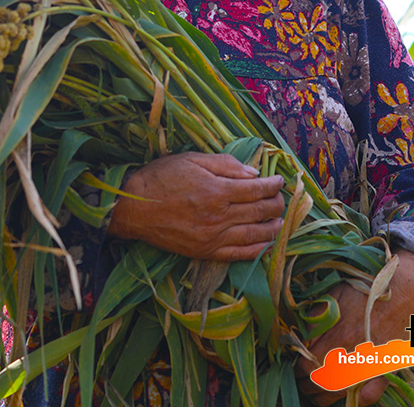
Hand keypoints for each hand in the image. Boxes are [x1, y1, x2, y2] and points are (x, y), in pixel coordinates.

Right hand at [106, 152, 285, 259]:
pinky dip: (257, 250)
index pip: (257, 189)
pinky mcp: (206, 251)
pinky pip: (239, 254)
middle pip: (260, 211)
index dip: (273, 185)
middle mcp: (220, 216)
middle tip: (280, 199)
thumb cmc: (160, 179)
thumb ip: (225, 165)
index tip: (279, 181)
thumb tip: (254, 173)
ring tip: (279, 220)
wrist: (133, 208)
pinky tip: (266, 243)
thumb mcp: (191, 160)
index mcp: (218, 190)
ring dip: (272, 227)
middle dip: (276, 204)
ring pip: (255, 234)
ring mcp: (214, 236)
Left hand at [295, 249, 413, 405]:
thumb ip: (315, 315)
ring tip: (312, 393)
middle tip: (299, 380)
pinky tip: (343, 399)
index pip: (307, 364)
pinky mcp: (386, 369)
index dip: (296, 369)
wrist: (404, 291)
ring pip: (340, 392)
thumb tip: (298, 334)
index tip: (292, 366)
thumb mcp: (334, 294)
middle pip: (320, 382)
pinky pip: (371, 394)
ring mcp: (370, 364)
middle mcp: (353, 354)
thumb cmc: (366, 290)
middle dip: (305, 384)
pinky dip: (356, 400)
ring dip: (322, 396)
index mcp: (338, 335)